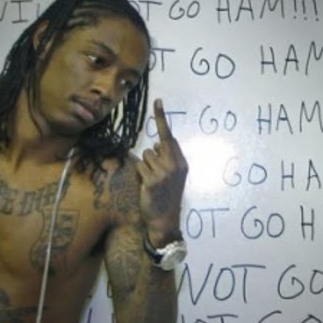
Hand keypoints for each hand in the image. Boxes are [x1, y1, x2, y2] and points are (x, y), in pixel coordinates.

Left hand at [135, 98, 188, 243]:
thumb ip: (167, 159)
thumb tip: (156, 145)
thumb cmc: (167, 197)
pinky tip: (147, 186)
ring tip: (152, 180)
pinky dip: (140, 174)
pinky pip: (140, 167)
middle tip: (156, 160)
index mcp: (182, 162)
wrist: (165, 220)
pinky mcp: (153, 180)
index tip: (158, 102)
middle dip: (153, 151)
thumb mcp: (174, 176)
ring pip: (146, 155)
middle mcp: (175, 165)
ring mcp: (164, 172)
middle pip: (157, 144)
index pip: (170, 136)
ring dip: (145, 166)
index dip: (162, 118)